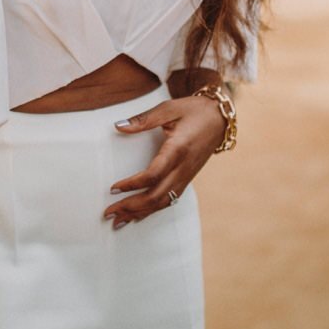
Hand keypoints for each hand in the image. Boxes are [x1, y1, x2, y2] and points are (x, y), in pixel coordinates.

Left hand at [104, 94, 226, 228]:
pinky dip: (152, 209)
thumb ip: (143, 120)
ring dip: (140, 213)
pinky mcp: (187, 179)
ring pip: (163, 202)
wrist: (220, 118)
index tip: (113, 188)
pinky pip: (169, 199)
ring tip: (119, 220)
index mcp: (178, 150)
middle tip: (109, 212)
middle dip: (131, 207)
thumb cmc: (195, 111)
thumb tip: (119, 126)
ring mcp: (187, 176)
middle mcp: (183, 168)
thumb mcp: (168, 109)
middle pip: (156, 196)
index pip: (153, 175)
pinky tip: (139, 214)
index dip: (132, 184)